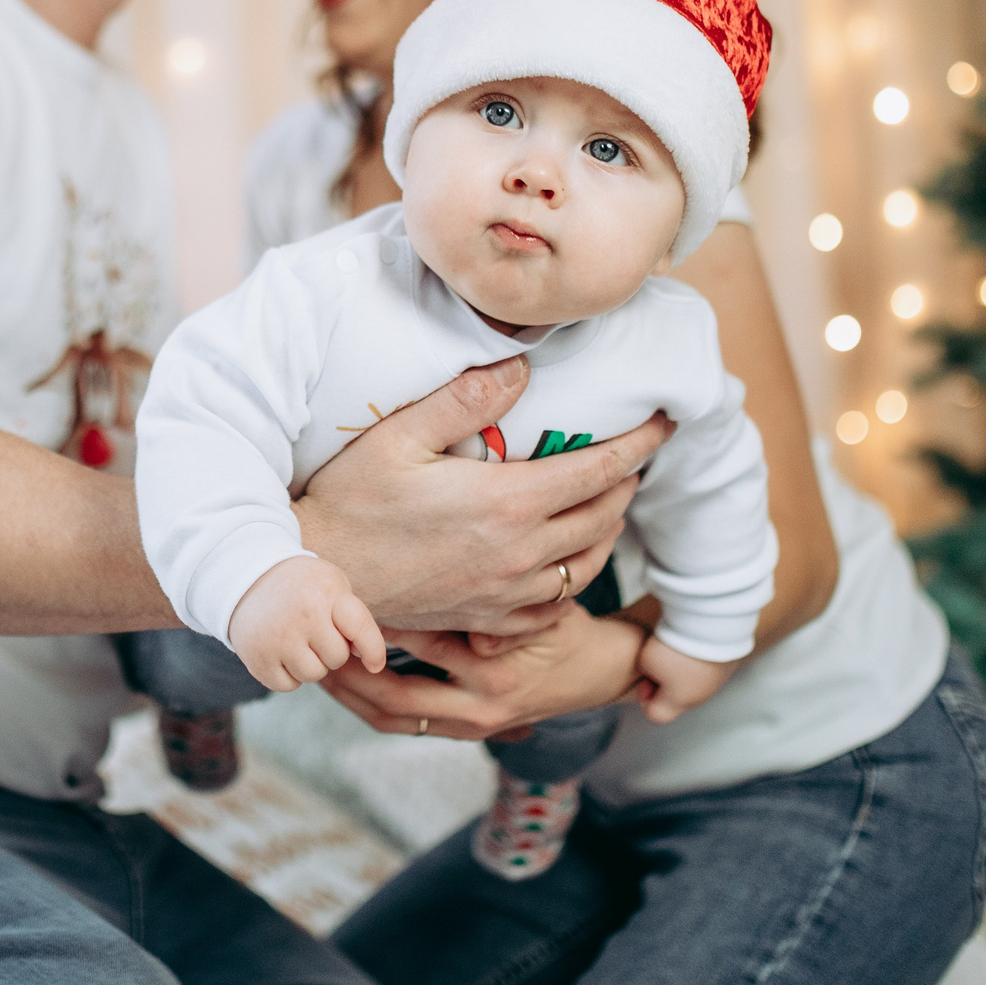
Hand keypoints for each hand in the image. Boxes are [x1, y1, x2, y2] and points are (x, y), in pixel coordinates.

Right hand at [225, 556, 388, 691]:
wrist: (245, 578)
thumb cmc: (301, 586)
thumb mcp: (331, 585)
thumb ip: (354, 619)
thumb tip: (368, 660)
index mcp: (325, 592)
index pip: (360, 628)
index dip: (374, 650)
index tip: (375, 665)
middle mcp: (302, 614)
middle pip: (337, 658)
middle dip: (330, 650)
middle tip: (314, 632)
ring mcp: (277, 637)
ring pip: (313, 675)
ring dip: (310, 664)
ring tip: (296, 640)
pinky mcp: (257, 658)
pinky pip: (288, 685)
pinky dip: (288, 675)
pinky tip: (280, 651)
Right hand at [293, 357, 672, 637]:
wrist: (320, 575)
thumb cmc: (351, 499)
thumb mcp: (399, 435)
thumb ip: (465, 399)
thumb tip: (522, 367)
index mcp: (508, 502)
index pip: (600, 469)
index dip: (641, 443)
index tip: (664, 421)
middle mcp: (520, 552)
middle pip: (605, 515)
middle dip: (629, 481)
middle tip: (634, 455)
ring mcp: (507, 591)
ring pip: (589, 564)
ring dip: (609, 530)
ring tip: (610, 502)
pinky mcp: (489, 618)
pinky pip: (555, 605)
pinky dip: (575, 578)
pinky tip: (567, 560)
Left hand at [320, 605, 649, 740]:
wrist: (602, 674)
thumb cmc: (570, 629)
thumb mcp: (546, 610)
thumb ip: (502, 608)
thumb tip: (454, 599)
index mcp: (496, 674)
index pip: (423, 647)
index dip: (380, 625)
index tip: (346, 601)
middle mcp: (479, 708)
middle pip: (393, 699)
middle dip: (349, 675)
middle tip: (316, 646)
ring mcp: (472, 725)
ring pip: (393, 719)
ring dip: (351, 696)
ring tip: (317, 667)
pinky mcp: (467, 731)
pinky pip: (406, 726)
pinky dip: (372, 706)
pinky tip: (346, 684)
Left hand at [633, 637, 734, 723]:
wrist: (712, 625)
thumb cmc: (677, 647)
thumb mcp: (646, 660)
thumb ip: (646, 672)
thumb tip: (656, 672)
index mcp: (679, 702)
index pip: (656, 714)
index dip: (645, 697)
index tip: (647, 677)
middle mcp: (700, 696)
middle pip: (676, 698)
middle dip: (664, 682)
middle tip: (662, 660)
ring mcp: (717, 681)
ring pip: (693, 682)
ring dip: (682, 668)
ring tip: (678, 647)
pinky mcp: (727, 664)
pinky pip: (707, 667)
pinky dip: (698, 658)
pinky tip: (693, 642)